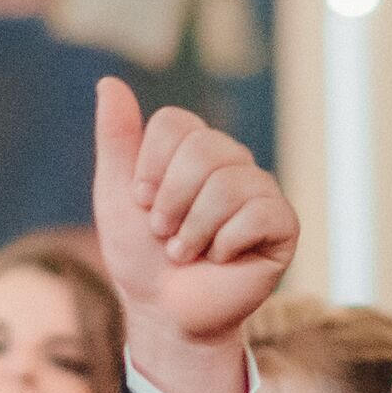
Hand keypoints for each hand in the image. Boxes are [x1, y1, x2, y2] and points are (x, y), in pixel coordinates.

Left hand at [89, 76, 298, 376]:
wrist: (163, 311)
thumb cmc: (138, 253)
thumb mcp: (116, 194)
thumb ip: (116, 138)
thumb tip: (109, 81)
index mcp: (193, 147)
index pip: (174, 123)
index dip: (150, 166)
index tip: (141, 201)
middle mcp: (231, 161)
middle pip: (204, 148)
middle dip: (171, 201)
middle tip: (164, 234)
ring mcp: (259, 190)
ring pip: (229, 183)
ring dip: (194, 230)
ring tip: (186, 253)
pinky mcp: (282, 224)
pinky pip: (258, 213)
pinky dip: (226, 244)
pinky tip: (222, 259)